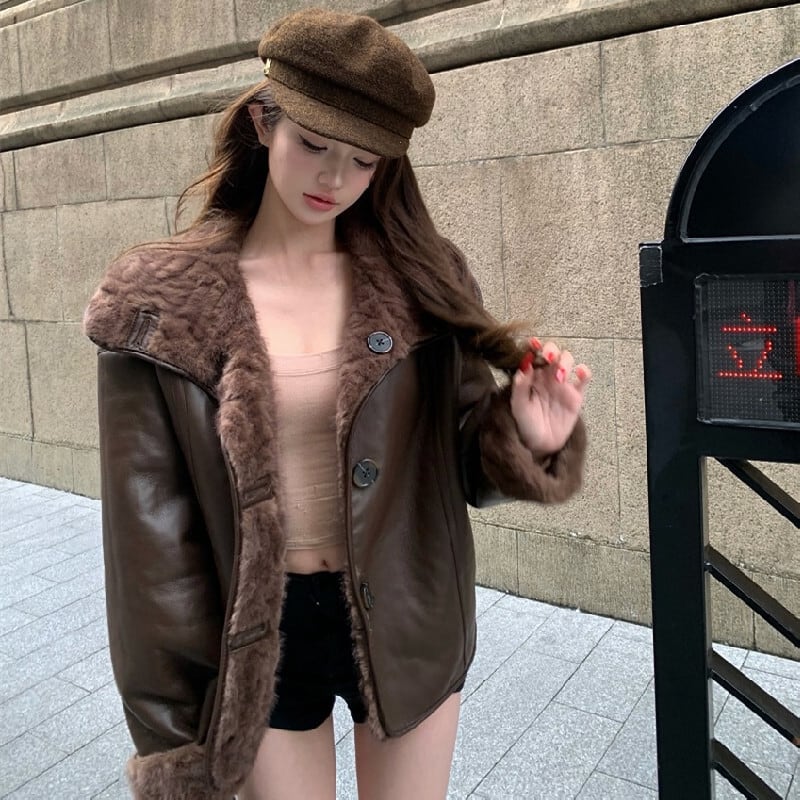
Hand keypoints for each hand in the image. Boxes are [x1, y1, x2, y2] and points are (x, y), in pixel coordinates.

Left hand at [510, 338, 590, 456]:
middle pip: (553, 353)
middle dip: (551, 350)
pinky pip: (584, 379)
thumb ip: (520, 386)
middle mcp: (546, 376)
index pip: (533, 355)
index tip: (532, 342)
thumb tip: (525, 364)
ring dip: (565, 361)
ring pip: (568, 361)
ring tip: (559, 375)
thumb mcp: (518, 406)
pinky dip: (585, 371)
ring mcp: (562, 384)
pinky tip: (580, 372)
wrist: (539, 445)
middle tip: (547, 357)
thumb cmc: (525, 424)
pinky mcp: (576, 395)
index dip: (534, 346)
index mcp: (531, 376)